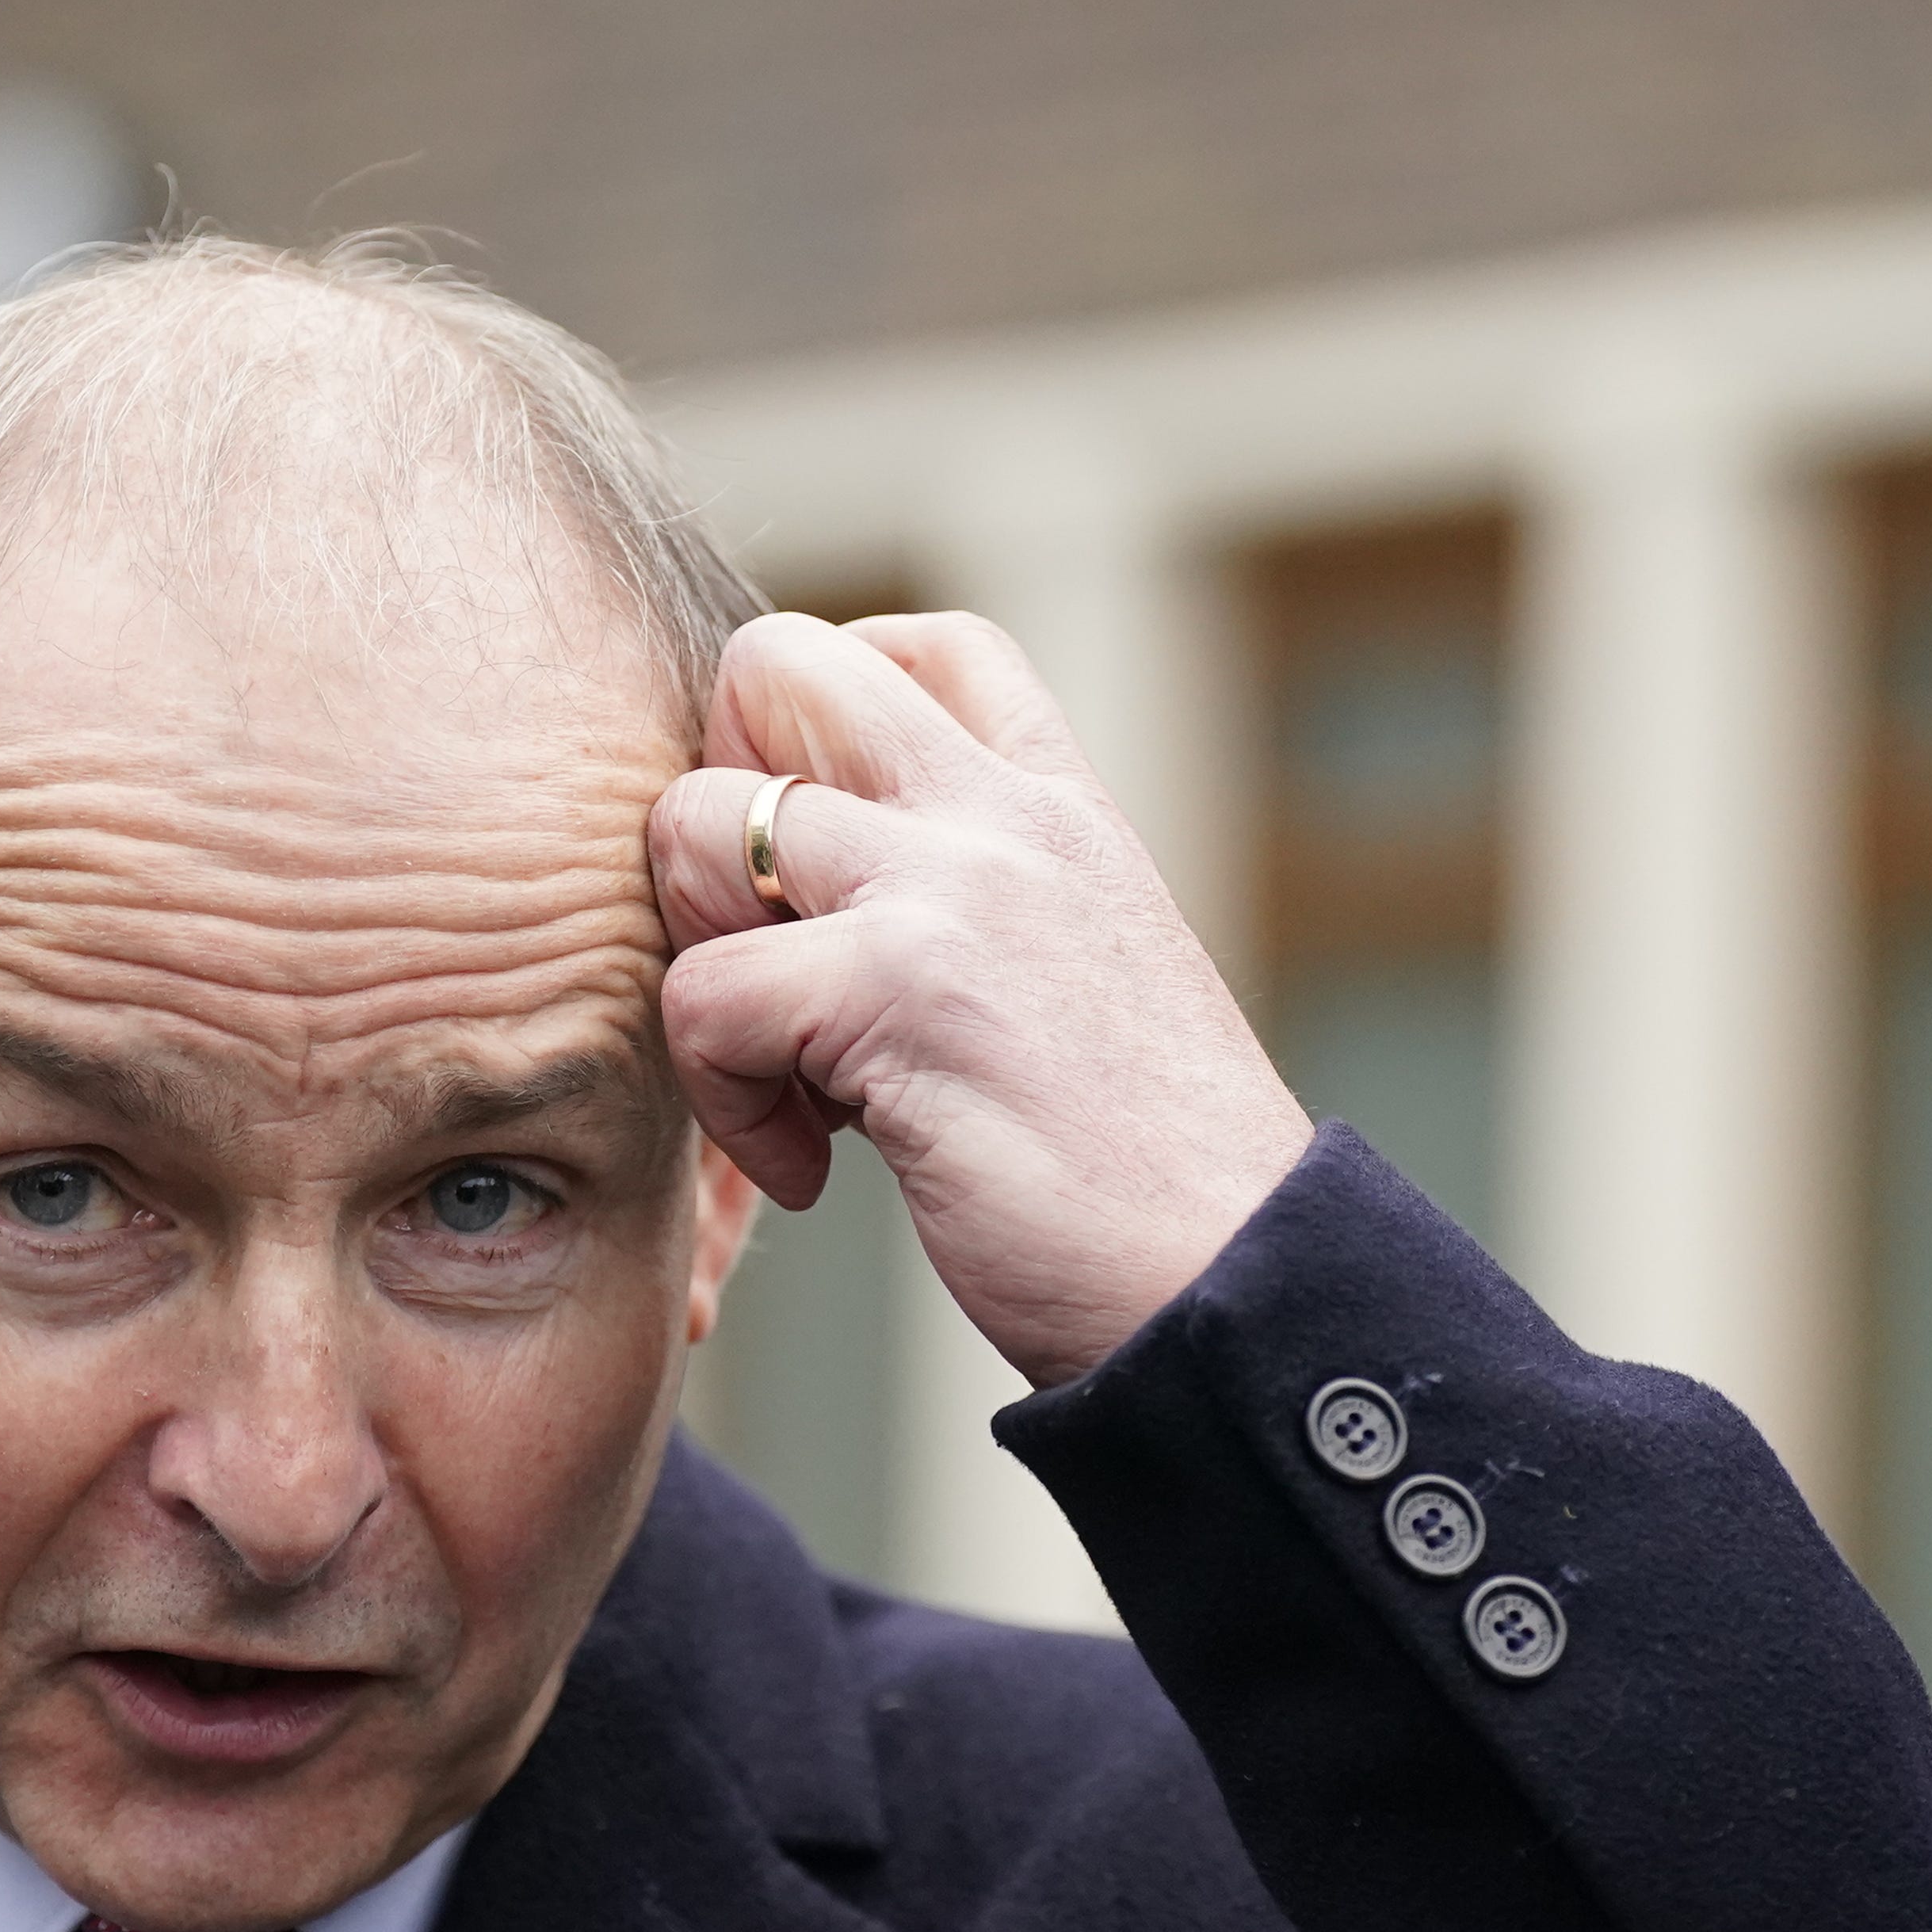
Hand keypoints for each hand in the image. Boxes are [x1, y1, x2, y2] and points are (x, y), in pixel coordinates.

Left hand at [647, 611, 1312, 1388]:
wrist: (1235, 1287)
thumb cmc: (1147, 1179)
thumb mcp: (1082, 982)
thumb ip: (980, 906)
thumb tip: (818, 898)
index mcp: (1059, 808)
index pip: (916, 643)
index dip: (817, 731)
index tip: (824, 879)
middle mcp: (1004, 815)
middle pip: (773, 666)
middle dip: (718, 802)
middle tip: (766, 948)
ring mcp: (949, 889)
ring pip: (695, 820)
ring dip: (703, 958)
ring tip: (794, 1077)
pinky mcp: (897, 990)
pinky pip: (702, 997)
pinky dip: (726, 1104)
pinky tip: (816, 1170)